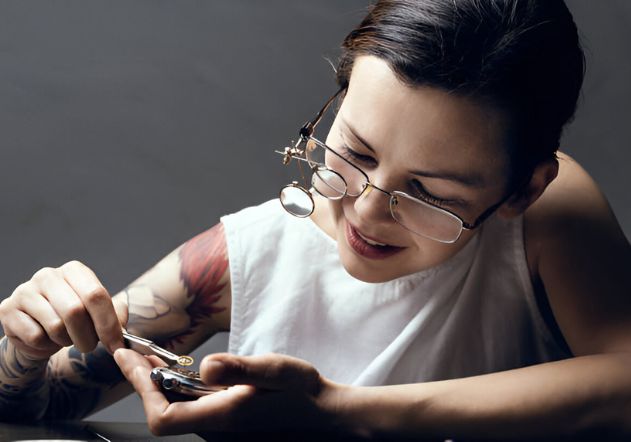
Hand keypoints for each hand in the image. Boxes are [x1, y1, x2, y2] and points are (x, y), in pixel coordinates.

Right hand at [0, 260, 126, 359]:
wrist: (37, 328)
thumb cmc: (73, 318)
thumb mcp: (97, 313)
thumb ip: (114, 316)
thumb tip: (121, 330)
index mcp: (74, 271)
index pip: (96, 295)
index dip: (108, 324)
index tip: (116, 345)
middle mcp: (48, 275)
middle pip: (75, 311)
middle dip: (88, 337)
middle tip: (89, 346)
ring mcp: (25, 290)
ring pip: (55, 326)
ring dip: (66, 341)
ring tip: (65, 338)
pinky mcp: (8, 309)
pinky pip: (36, 337)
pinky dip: (46, 345)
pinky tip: (45, 338)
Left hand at [114, 348, 343, 435]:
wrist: (325, 415)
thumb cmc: (303, 393)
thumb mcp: (275, 371)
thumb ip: (240, 370)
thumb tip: (205, 366)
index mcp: (223, 416)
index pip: (164, 415)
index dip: (141, 388)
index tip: (128, 358)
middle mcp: (217, 428)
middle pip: (164, 413)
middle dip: (144, 382)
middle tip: (131, 353)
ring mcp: (222, 428)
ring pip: (176, 410)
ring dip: (159, 385)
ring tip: (149, 358)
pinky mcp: (228, 423)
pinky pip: (191, 408)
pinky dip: (178, 389)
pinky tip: (182, 372)